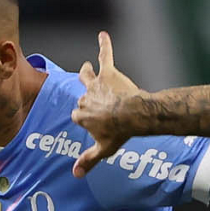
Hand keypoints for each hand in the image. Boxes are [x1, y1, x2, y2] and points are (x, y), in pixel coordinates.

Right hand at [72, 31, 143, 176]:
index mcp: (81, 115)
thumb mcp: (103, 150)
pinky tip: (103, 35)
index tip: (91, 122)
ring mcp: (96, 85)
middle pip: (82, 97)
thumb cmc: (119, 134)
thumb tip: (75, 175)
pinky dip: (105, 45)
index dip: (84, 119)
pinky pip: (105, 56)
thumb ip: (88, 161)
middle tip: (99, 103)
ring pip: (86, 76)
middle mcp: (85, 98)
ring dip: (86, 71)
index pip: (77, 116)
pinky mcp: (108, 74)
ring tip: (87, 66)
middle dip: (88, 99)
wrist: (134, 116)